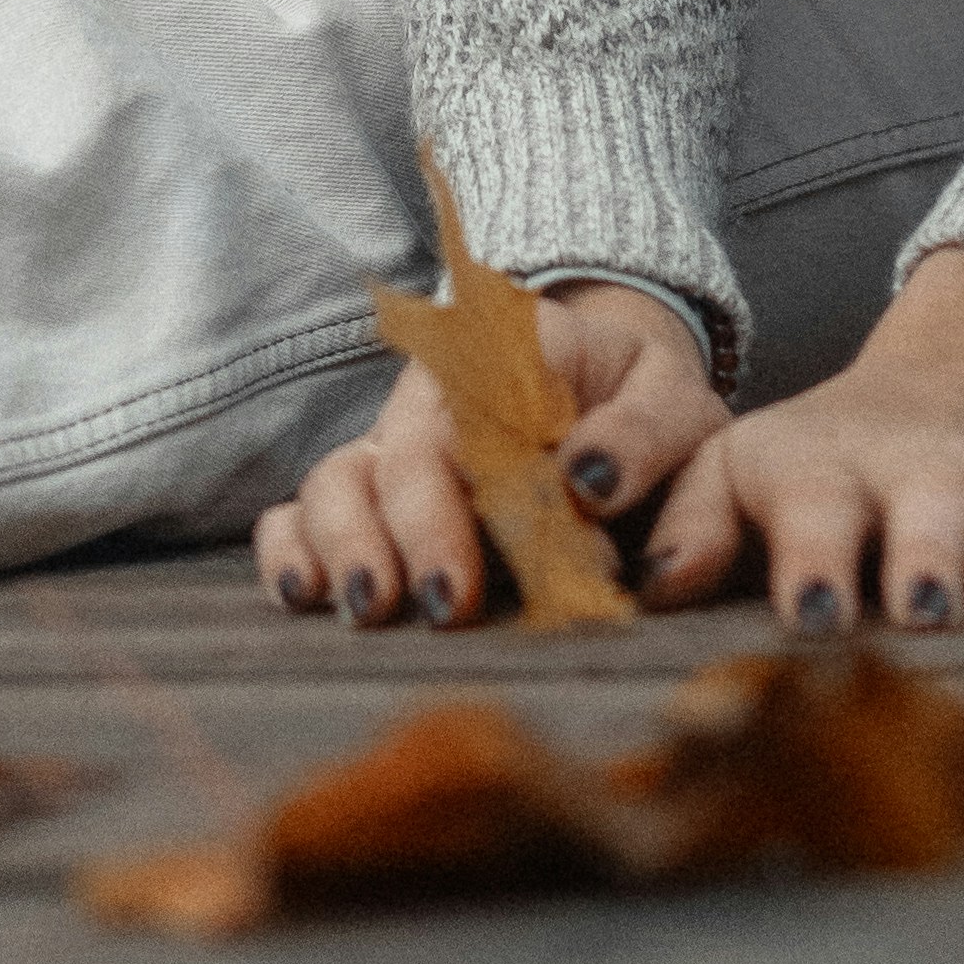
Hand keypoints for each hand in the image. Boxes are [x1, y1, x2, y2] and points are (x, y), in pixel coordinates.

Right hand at [254, 280, 723, 624]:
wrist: (611, 384)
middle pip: (404, 458)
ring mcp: (392, 447)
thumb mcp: (674, 399)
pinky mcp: (369, 494)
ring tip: (366, 607)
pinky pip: (303, 512)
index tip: (500, 571)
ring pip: (338, 481)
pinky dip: (289, 547)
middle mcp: (434, 399)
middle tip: (443, 606)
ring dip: (345, 545)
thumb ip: (646, 433)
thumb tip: (590, 481)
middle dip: (417, 533)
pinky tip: (301, 593)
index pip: (483, 419)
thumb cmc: (643, 402)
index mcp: (509, 356)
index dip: (490, 497)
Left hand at [637, 247, 963, 631]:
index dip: (817, 557)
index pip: (817, 504)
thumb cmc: (802, 469)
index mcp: (822, 468)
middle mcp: (918, 469)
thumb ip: (688, 523)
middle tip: (924, 613)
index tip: (817, 617)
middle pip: (932, 499)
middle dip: (930, 554)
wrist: (914, 399)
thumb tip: (650, 584)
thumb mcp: (730, 473)